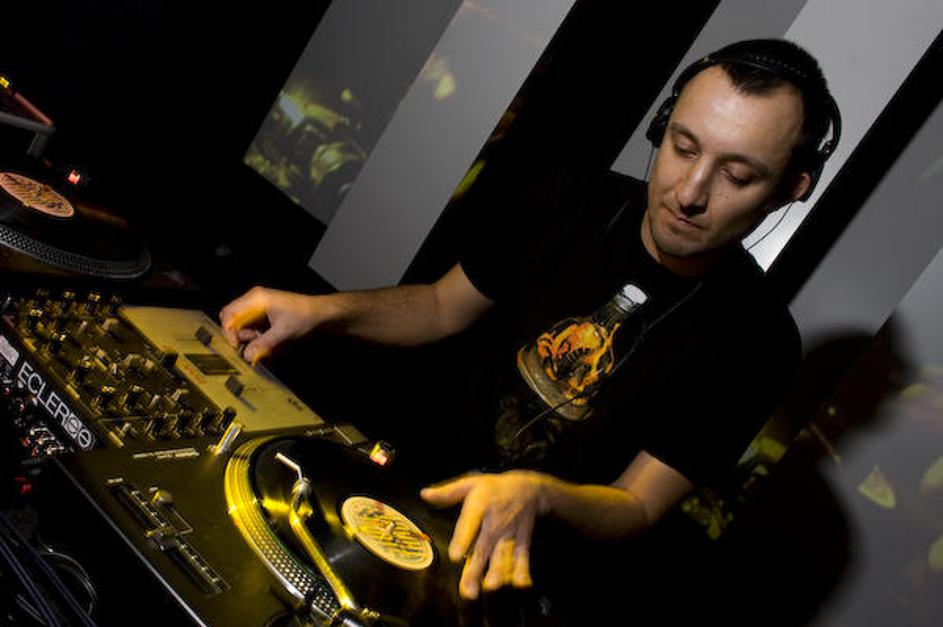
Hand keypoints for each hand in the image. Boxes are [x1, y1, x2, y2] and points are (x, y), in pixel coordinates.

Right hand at [219, 287, 322, 364]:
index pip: (229, 315)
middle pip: (231, 319)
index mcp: (256, 299)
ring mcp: (258, 307)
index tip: (237, 347)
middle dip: (237, 335)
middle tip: (250, 346)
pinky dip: (255, 336)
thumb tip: (248, 356)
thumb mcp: (283, 333)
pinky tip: (268, 341)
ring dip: (248, 337)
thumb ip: (263, 345)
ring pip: (240, 324)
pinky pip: (250, 327)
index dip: (229, 333)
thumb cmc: (305, 317)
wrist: (321, 313)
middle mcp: (254, 300)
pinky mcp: (263, 315)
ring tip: (264, 343)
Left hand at [421, 471, 548, 599]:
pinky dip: (522, 570)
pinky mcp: (522, 541)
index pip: (470, 524)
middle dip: (476, 568)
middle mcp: (495, 522)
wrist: (527, 488)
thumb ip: (447, 492)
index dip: (463, 539)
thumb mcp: (471, 483)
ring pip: (502, 555)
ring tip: (490, 586)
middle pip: (484, 547)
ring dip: (498, 572)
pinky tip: (519, 584)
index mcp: (480, 507)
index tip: (455, 555)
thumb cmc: (494, 488)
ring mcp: (509, 534)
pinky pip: (522, 556)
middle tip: (468, 589)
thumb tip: (424, 494)